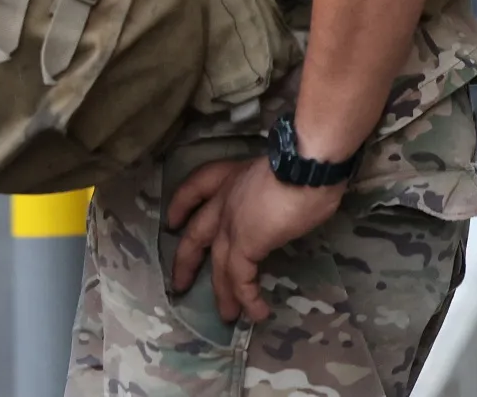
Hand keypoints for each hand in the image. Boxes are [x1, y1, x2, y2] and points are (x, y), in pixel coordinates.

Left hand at [167, 157, 342, 324]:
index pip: (197, 186)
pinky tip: (257, 312)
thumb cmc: (302, 160)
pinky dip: (247, 298)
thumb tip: (285, 201)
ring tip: (227, 315)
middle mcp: (225, 198)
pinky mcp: (245, 244)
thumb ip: (271, 189)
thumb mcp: (280, 171)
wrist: (304, 164)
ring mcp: (231, 222)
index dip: (181, 204)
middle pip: (196, 234)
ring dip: (222, 292)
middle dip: (186, 260)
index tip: (173, 221)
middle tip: (179, 283)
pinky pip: (241, 279)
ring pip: (218, 264)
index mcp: (232, 175)